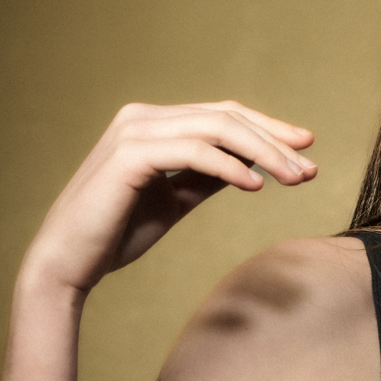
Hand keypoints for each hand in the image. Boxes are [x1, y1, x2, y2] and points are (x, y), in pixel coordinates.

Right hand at [22, 101, 315, 294]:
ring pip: (217, 129)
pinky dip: (230, 166)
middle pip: (227, 117)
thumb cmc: (119, 232)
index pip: (224, 116)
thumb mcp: (176, 198)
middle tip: (310, 168)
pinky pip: (193, 152)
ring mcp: (133, 132)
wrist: (70, 264)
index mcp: (153, 122)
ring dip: (263, 153)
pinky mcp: (129, 156)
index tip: (307, 149)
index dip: (269, 129)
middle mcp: (142, 117)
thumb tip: (253, 164)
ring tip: (295, 178)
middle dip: (275, 141)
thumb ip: (208, 175)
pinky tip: (256, 186)